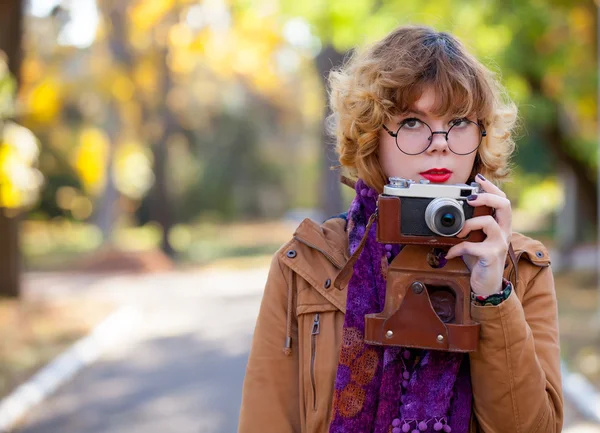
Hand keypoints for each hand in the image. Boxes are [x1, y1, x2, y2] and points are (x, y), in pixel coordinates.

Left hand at [444, 174, 511, 296]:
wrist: (486, 285)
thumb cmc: (480, 260)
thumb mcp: (476, 239)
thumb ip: (471, 227)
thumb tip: (452, 215)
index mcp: (501, 226)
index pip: (503, 200)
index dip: (492, 188)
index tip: (478, 178)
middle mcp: (504, 232)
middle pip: (505, 205)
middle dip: (486, 197)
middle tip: (470, 199)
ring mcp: (499, 244)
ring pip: (488, 223)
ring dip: (468, 224)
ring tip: (458, 233)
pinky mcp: (491, 256)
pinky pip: (472, 246)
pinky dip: (457, 248)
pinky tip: (450, 253)